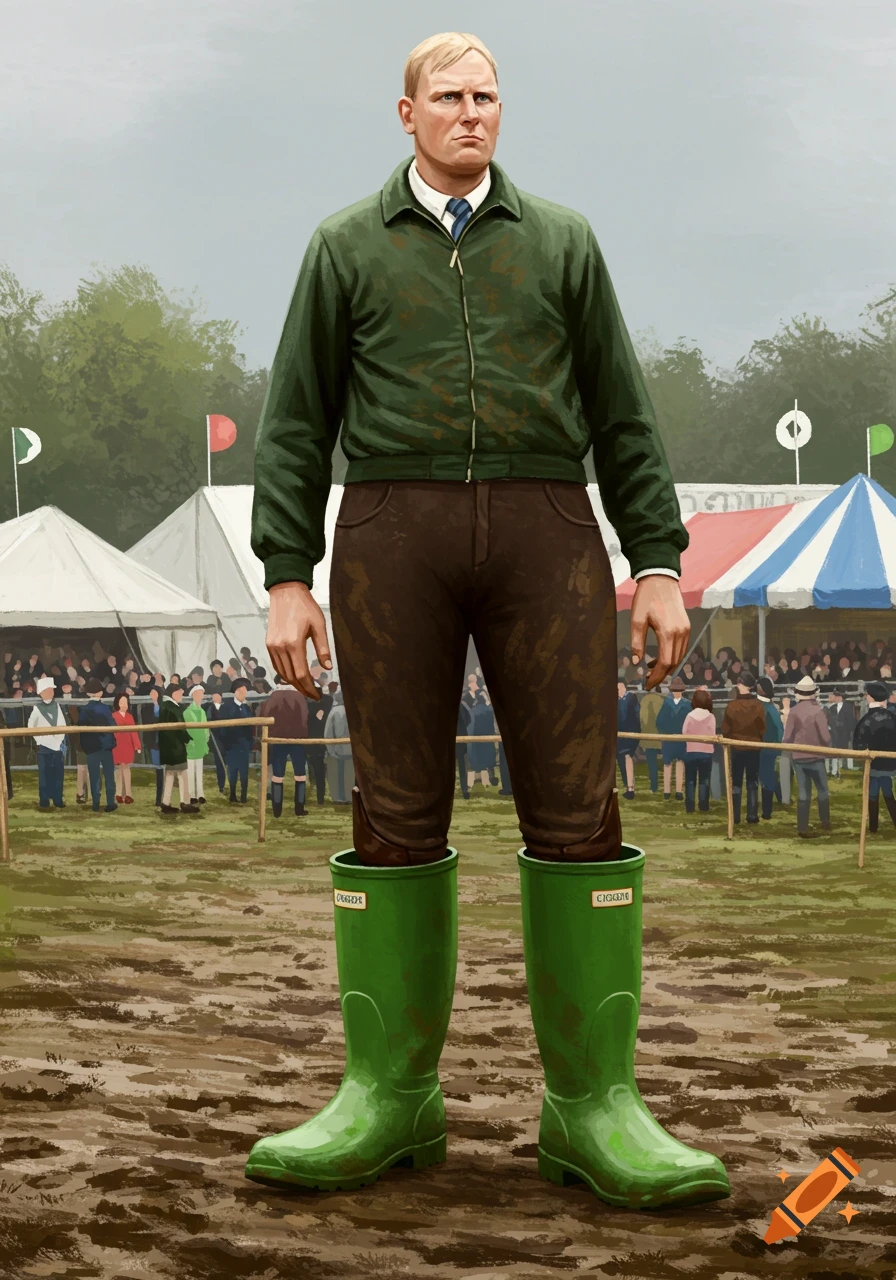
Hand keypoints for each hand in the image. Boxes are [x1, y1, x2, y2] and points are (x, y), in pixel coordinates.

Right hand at [266, 581, 331, 698]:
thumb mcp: (319, 625)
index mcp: (294, 644)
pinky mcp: (269, 644)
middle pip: (291, 677)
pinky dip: (285, 674)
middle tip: (313, 695)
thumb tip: (327, 668)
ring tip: (306, 687)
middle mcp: (280, 648)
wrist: (286, 592)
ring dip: (293, 683)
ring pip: (282, 673)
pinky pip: (276, 665)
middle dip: (302, 689)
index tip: (318, 695)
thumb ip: (323, 648)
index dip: (310, 688)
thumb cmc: (305, 607)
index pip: (302, 674)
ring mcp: (272, 646)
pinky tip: (294, 676)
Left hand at [630, 575, 689, 690]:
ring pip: (679, 656)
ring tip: (651, 670)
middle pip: (674, 662)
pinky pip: (682, 647)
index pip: (665, 663)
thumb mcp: (636, 619)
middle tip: (648, 681)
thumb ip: (636, 642)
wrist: (661, 579)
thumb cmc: (646, 598)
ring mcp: (686, 629)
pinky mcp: (686, 626)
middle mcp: (681, 633)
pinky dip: (672, 656)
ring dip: (667, 666)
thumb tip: (636, 663)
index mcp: (668, 632)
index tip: (647, 685)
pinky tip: (660, 657)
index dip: (656, 677)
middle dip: (662, 675)